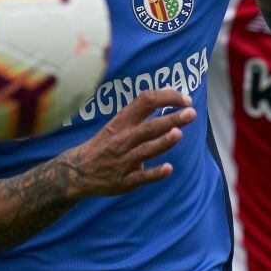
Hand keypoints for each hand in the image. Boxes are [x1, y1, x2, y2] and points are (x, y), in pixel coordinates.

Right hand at [66, 89, 194, 197]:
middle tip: (191, 113)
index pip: (146, 101)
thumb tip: (171, 90)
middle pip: (149, 126)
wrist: (79, 170)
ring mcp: (124, 160)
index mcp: (123, 121)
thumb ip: (144, 108)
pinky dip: (154, 173)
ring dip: (163, 142)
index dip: (167, 97)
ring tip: (179, 133)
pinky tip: (168, 168)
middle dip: (171, 119)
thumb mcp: (120, 121)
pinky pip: (141, 177)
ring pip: (146, 150)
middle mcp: (123, 139)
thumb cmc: (106, 142)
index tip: (185, 100)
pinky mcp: (125, 180)